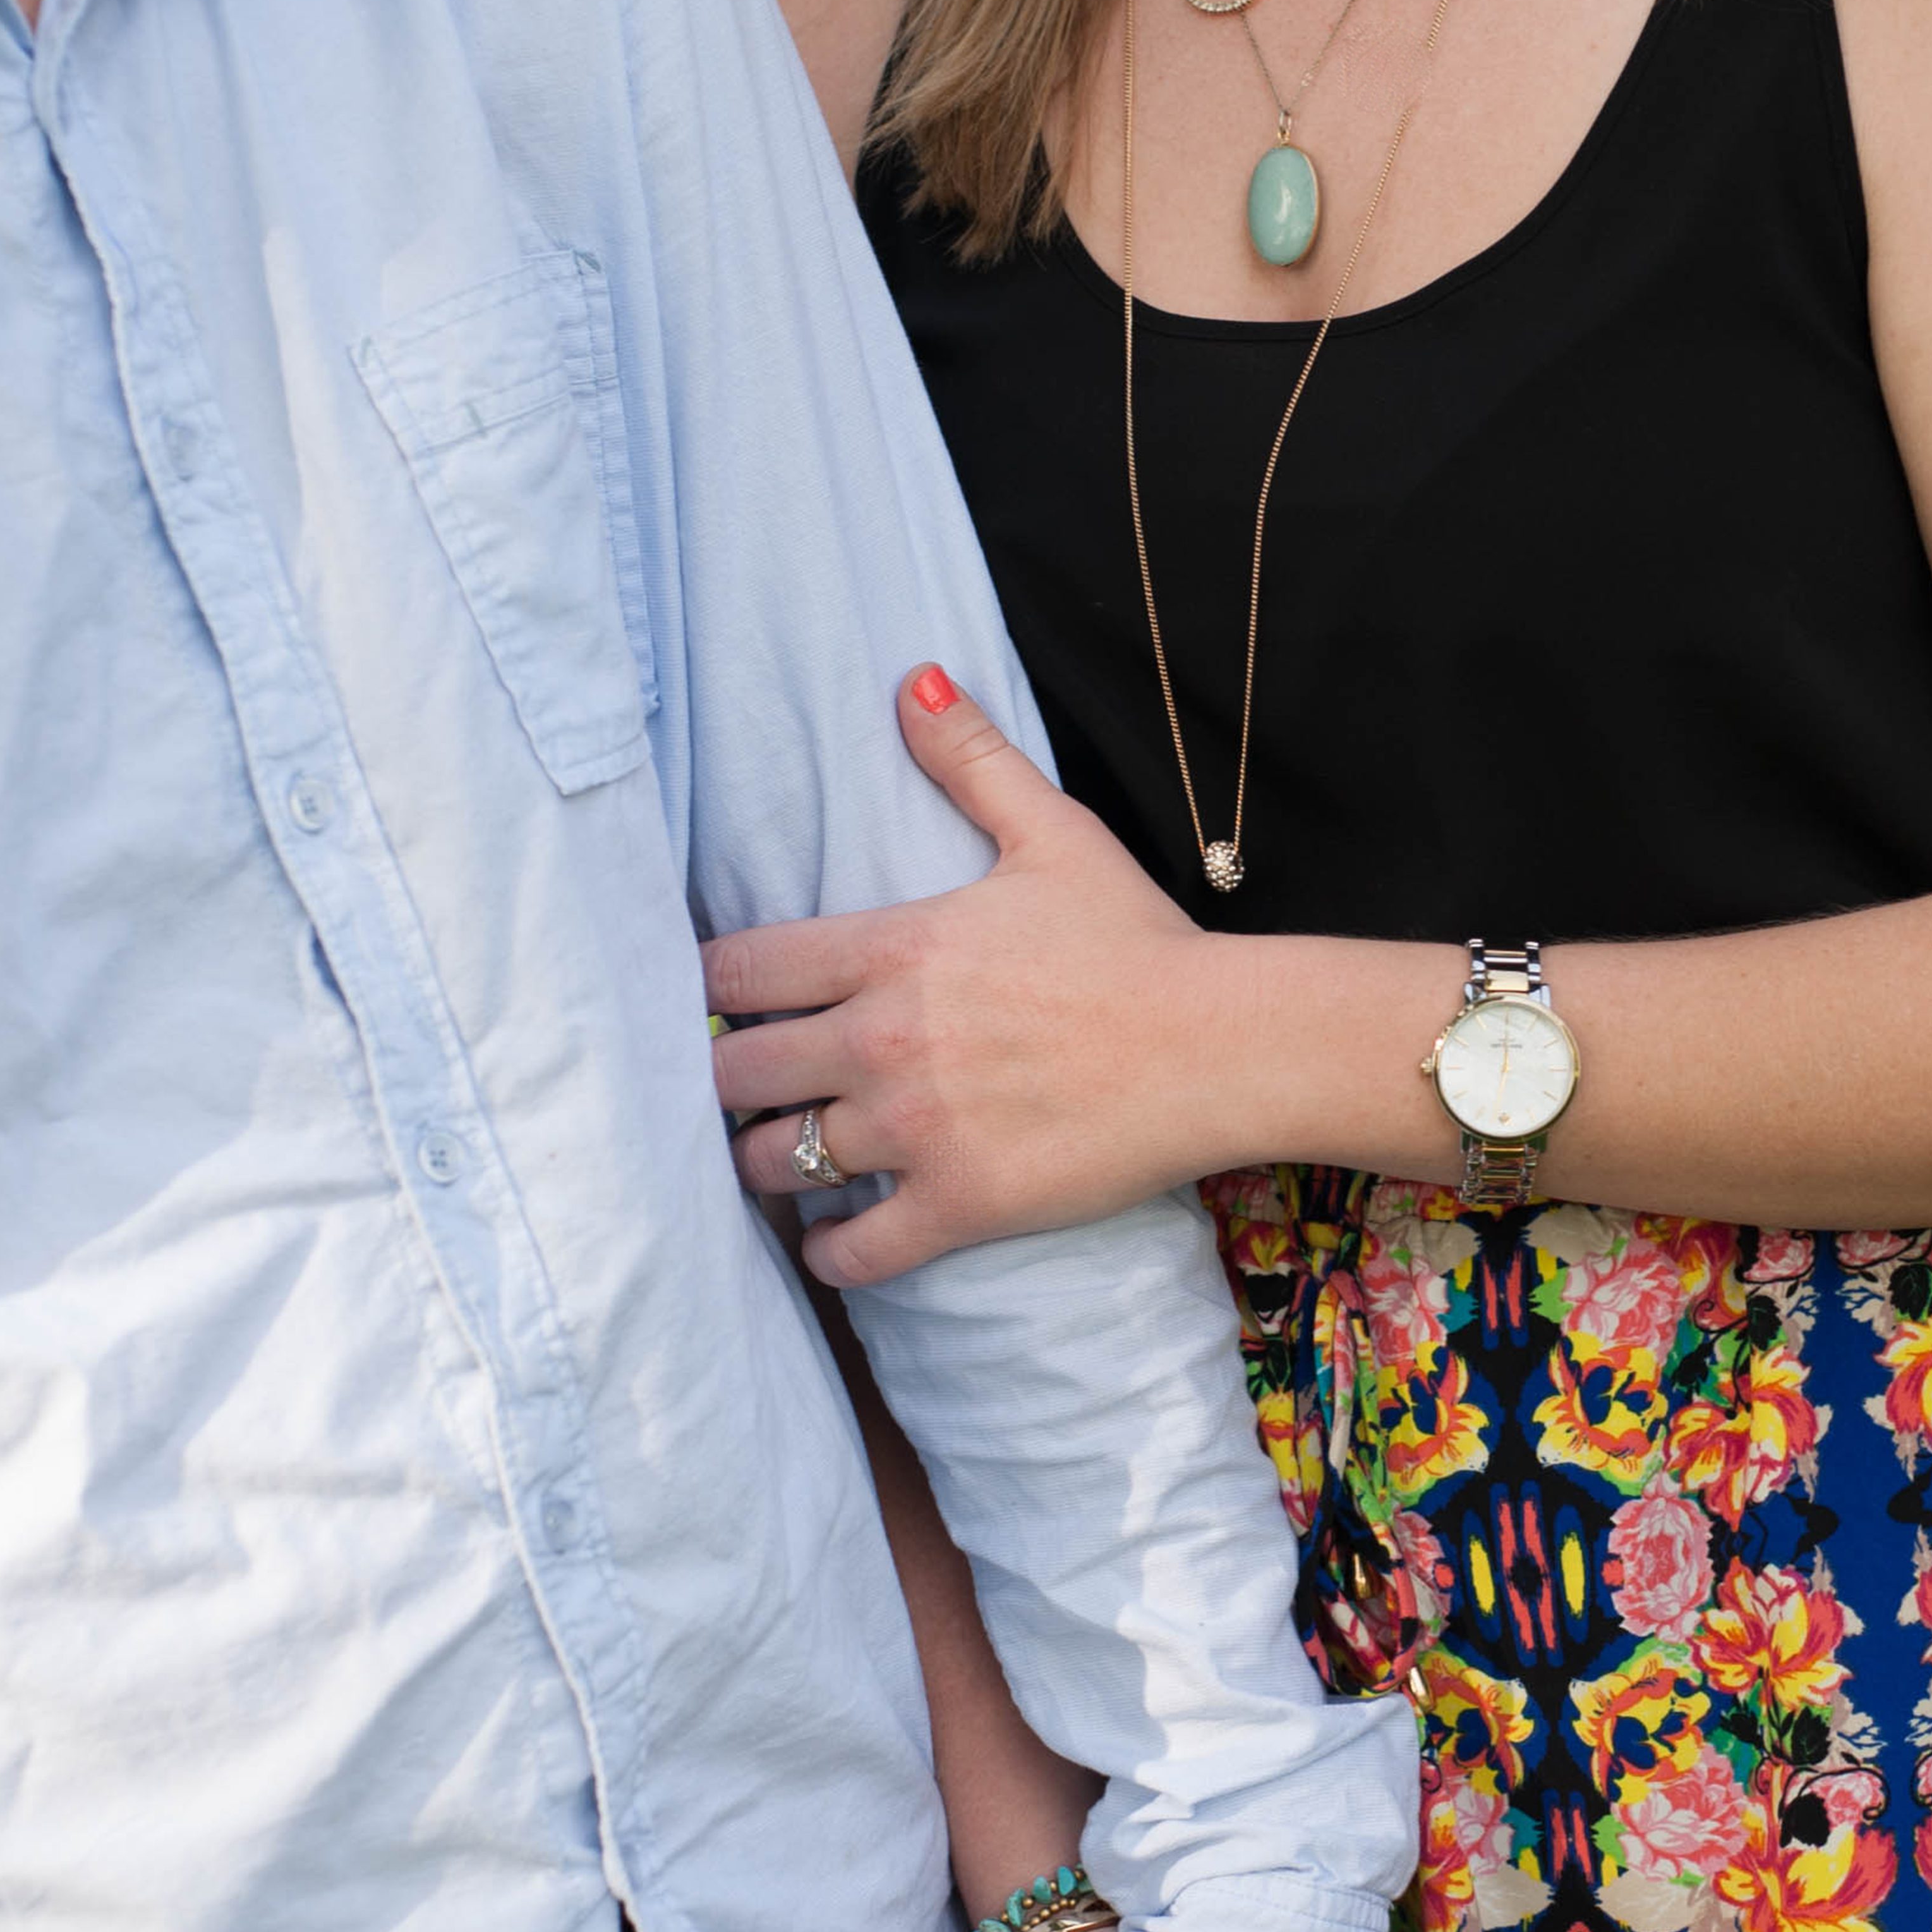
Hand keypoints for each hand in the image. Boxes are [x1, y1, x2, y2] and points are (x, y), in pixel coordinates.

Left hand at [708, 668, 1248, 1286]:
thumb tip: (912, 678)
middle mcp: (884, 1041)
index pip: (737, 972)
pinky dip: (830, 1253)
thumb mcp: (1051, 834)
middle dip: (728, 1082)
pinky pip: (852, 1253)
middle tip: (746, 1088)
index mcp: (891, 949)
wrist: (1221, 1044)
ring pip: (776, 1164)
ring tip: (781, 1158)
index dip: (710, 992)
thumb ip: (970, 758)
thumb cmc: (1137, 940)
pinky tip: (834, 1240)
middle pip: (735, 1074)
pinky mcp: (959, 1204)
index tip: (722, 1006)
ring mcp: (917, 1130)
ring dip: (766, 1165)